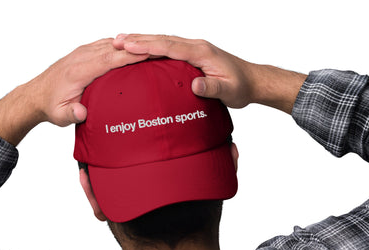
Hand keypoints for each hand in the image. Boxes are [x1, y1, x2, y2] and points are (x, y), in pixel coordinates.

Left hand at [29, 38, 148, 125]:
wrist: (36, 95)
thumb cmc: (51, 105)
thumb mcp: (60, 116)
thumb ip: (71, 114)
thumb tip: (81, 113)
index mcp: (78, 71)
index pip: (108, 59)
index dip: (128, 55)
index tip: (147, 53)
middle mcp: (81, 57)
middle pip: (114, 48)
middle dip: (136, 47)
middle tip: (159, 48)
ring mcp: (83, 52)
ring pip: (111, 44)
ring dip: (131, 45)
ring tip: (153, 47)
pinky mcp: (85, 53)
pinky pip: (106, 45)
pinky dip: (122, 46)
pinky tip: (134, 50)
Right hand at [113, 34, 254, 108]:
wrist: (252, 81)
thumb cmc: (241, 86)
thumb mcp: (229, 91)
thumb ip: (213, 87)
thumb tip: (195, 85)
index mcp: (201, 52)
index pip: (170, 46)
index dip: (148, 45)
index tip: (128, 45)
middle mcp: (196, 46)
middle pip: (163, 39)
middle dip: (138, 39)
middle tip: (116, 40)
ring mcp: (194, 49)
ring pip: (164, 42)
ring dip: (143, 41)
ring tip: (122, 42)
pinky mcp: (193, 55)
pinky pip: (169, 48)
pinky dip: (153, 47)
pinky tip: (142, 51)